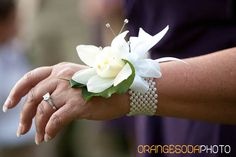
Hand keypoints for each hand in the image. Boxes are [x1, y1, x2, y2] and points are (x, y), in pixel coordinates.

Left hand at [2, 62, 129, 143]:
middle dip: (24, 115)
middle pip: (33, 96)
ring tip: (39, 137)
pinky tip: (50, 136)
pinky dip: (50, 130)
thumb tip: (43, 105)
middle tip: (22, 130)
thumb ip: (60, 86)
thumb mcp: (77, 81)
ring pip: (43, 110)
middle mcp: (62, 76)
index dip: (16, 91)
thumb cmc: (102, 88)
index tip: (9, 105)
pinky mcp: (78, 104)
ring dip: (38, 127)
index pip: (31, 77)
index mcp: (61, 69)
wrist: (124, 92)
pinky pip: (55, 120)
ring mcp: (69, 90)